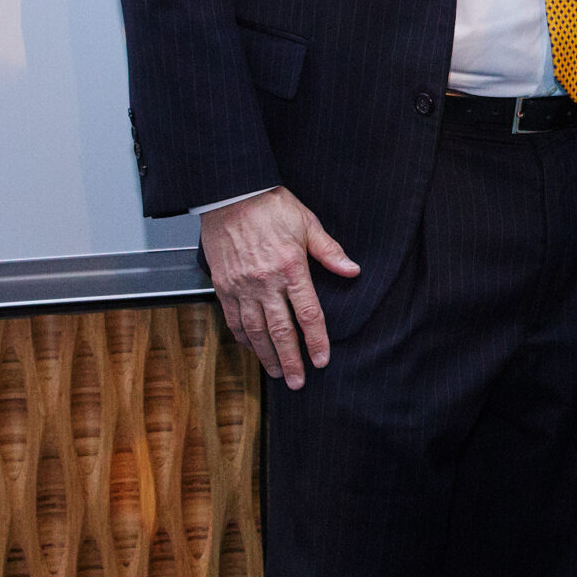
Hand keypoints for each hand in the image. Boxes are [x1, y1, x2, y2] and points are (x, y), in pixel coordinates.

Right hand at [200, 188, 359, 388]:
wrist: (229, 194)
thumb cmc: (269, 205)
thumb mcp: (307, 223)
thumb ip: (330, 251)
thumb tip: (352, 270)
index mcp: (290, 268)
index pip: (307, 314)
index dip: (316, 341)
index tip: (321, 360)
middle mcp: (265, 282)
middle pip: (280, 330)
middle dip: (291, 360)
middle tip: (298, 382)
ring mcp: (241, 286)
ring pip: (255, 330)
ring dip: (267, 355)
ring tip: (277, 373)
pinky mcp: (223, 285)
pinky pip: (233, 318)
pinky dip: (244, 337)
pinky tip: (252, 348)